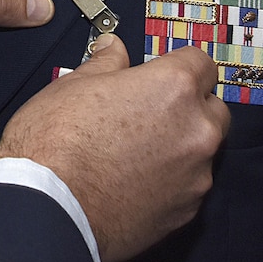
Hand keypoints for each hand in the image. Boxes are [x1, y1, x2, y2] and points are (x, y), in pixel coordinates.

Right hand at [0, 37, 228, 261]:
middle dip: (189, 108)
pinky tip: (134, 183)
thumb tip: (114, 49)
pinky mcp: (187, 212)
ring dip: (180, 148)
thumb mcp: (74, 85)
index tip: (159, 74)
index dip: (177, 65)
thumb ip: (106, 64)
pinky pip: (189, 187)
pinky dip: (170, 182)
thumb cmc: (56, 141)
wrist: (49, 207)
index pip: (201, 63)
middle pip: (213, 109)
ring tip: (135, 155)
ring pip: (202, 152)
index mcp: (173, 88)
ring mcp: (196, 175)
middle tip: (148, 113)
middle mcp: (197, 130)